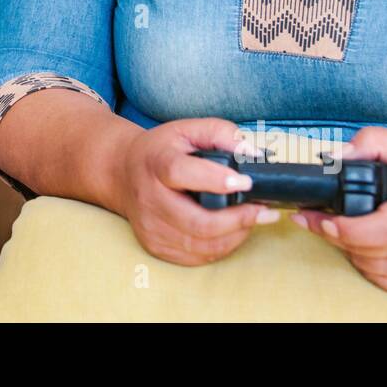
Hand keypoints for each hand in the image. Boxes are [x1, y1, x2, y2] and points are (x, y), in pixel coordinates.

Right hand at [117, 117, 273, 265]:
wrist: (123, 174)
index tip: (245, 182)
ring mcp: (151, 227)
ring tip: (252, 218)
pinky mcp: (155, 246)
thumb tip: (252, 154)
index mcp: (156, 163)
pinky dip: (222, 246)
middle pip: (197, 222)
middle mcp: (149, 198)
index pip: (182, 173)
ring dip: (235, 235)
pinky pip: (197, 256)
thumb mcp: (188, 129)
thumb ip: (221, 133)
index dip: (215, 180)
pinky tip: (232, 231)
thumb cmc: (162, 150)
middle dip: (238, 219)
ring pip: (201, 244)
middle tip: (263, 210)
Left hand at [290, 127, 386, 296]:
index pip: (383, 229)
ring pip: (373, 268)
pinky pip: (386, 282)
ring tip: (346, 229)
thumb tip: (337, 158)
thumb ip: (370, 142)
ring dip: (351, 250)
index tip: (321, 218)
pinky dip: (369, 265)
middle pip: (370, 251)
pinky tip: (368, 246)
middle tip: (318, 220)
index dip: (347, 229)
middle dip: (336, 236)